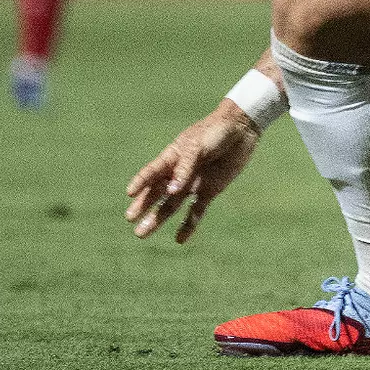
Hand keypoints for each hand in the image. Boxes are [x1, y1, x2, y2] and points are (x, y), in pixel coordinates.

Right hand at [125, 101, 261, 242]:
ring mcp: (193, 183)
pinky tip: (179, 240)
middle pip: (157, 192)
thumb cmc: (214, 132)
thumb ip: (184, 169)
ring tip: (142, 233)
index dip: (140, 182)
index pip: (152, 172)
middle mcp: (179, 173)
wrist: (240, 129)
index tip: (129, 193)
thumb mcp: (197, 147)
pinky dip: (188, 225)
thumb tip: (171, 192)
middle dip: (143, 206)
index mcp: (172, 157)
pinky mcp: (209, 191)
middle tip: (130, 219)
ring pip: (171, 204)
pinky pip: (196, 211)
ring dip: (158, 218)